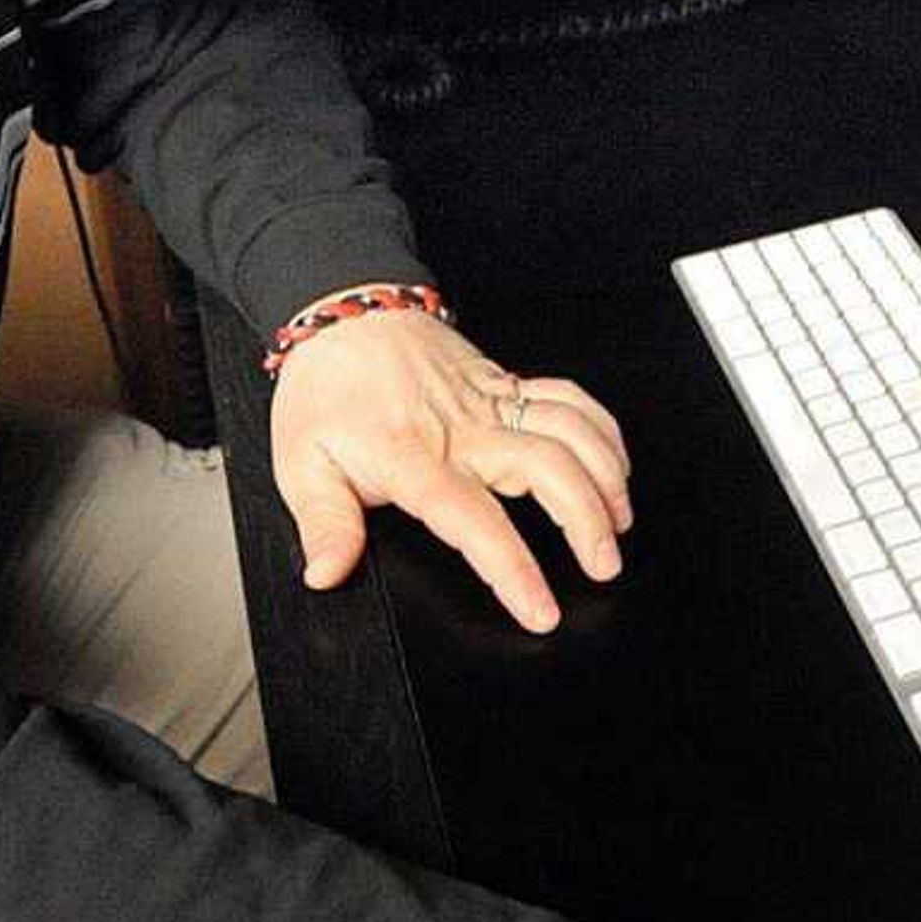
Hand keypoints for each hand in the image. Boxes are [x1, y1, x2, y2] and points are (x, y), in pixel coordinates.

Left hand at [267, 305, 631, 632]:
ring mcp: (491, 400)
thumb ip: (324, 523)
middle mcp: (463, 427)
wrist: (344, 312)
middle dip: (586, 522)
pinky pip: (569, 398)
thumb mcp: (302, 462)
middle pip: (547, 468)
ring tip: (618, 523)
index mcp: (415, 456)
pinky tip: (614, 463)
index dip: (513, 568)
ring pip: (569, 431)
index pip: (475, 520)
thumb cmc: (327, 387)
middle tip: (603, 566)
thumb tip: (327, 572)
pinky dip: (602, 429)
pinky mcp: (506, 382)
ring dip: (605, 477)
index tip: (541, 609)